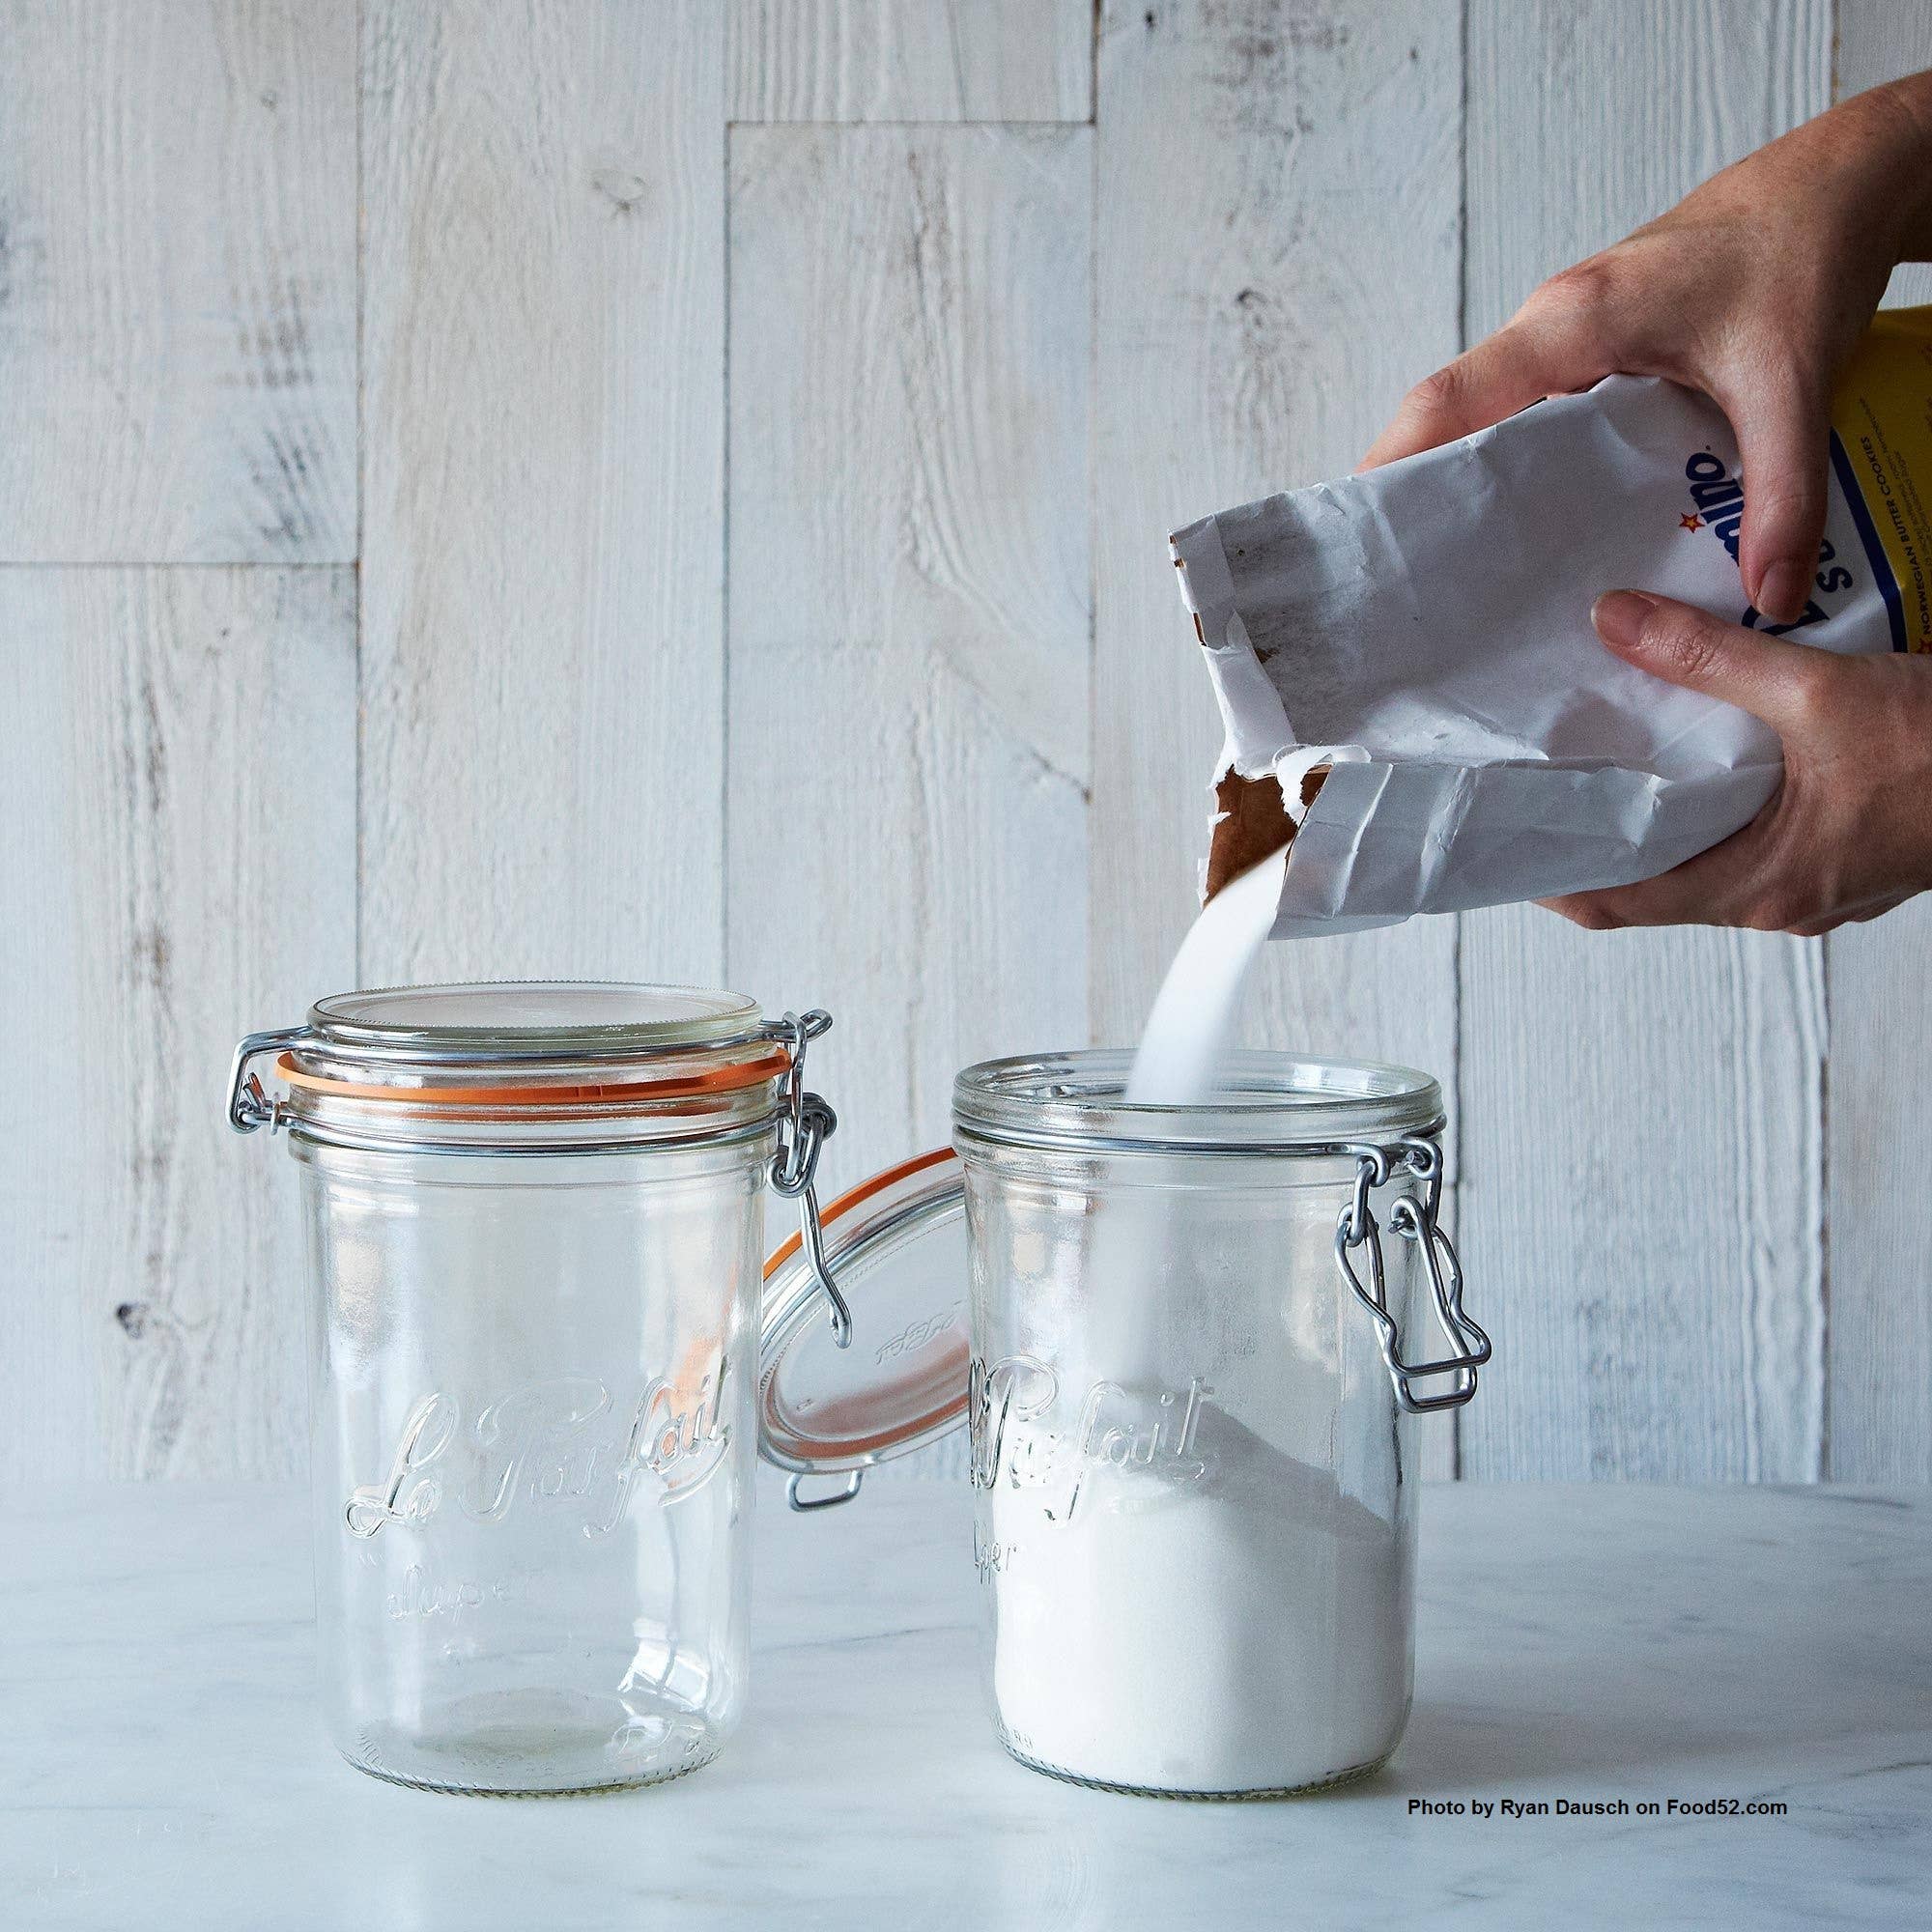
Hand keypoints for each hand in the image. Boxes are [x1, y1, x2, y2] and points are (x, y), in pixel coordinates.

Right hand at [1362, 75, 1931, 623]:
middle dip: (1414, 492)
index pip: (1450, 400)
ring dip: (1462, 480)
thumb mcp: (1797, 385)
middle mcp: (1553, 323)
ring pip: (1485, 412)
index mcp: (1575, 322)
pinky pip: (1525, 406)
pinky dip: (1512, 460)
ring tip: (1453, 569)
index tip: (1360, 537)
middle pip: (1446, 413)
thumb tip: (1770, 602)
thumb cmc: (1801, 255)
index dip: (1394, 466)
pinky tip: (1534, 519)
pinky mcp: (1590, 344)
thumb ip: (1784, 496)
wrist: (1835, 185)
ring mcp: (1566, 332)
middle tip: (1401, 580)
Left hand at [1541, 592, 1931, 935]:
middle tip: (1540, 777)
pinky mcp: (1849, 854)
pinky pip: (1760, 835)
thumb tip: (1613, 621)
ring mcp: (1819, 884)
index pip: (1615, 901)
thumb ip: (1712, 657)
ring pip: (1708, 857)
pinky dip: (1719, 799)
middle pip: (1652, 881)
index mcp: (1759, 886)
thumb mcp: (1821, 691)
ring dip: (1661, 811)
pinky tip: (1701, 743)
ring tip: (1606, 752)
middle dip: (1596, 833)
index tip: (1498, 831)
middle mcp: (1780, 901)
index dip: (1548, 870)